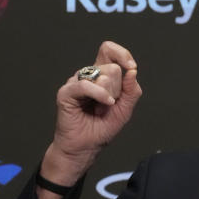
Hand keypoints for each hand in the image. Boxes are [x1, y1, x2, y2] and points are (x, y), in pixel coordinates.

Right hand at [39, 41, 141, 198]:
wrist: (86, 148)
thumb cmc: (102, 128)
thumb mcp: (125, 109)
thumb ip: (132, 90)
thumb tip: (132, 71)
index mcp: (101, 75)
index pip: (108, 50)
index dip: (122, 54)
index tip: (131, 67)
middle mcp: (87, 76)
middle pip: (111, 67)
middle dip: (118, 88)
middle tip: (110, 104)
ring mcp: (76, 83)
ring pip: (102, 75)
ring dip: (110, 94)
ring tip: (103, 108)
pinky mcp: (66, 93)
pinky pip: (85, 85)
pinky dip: (99, 94)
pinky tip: (106, 104)